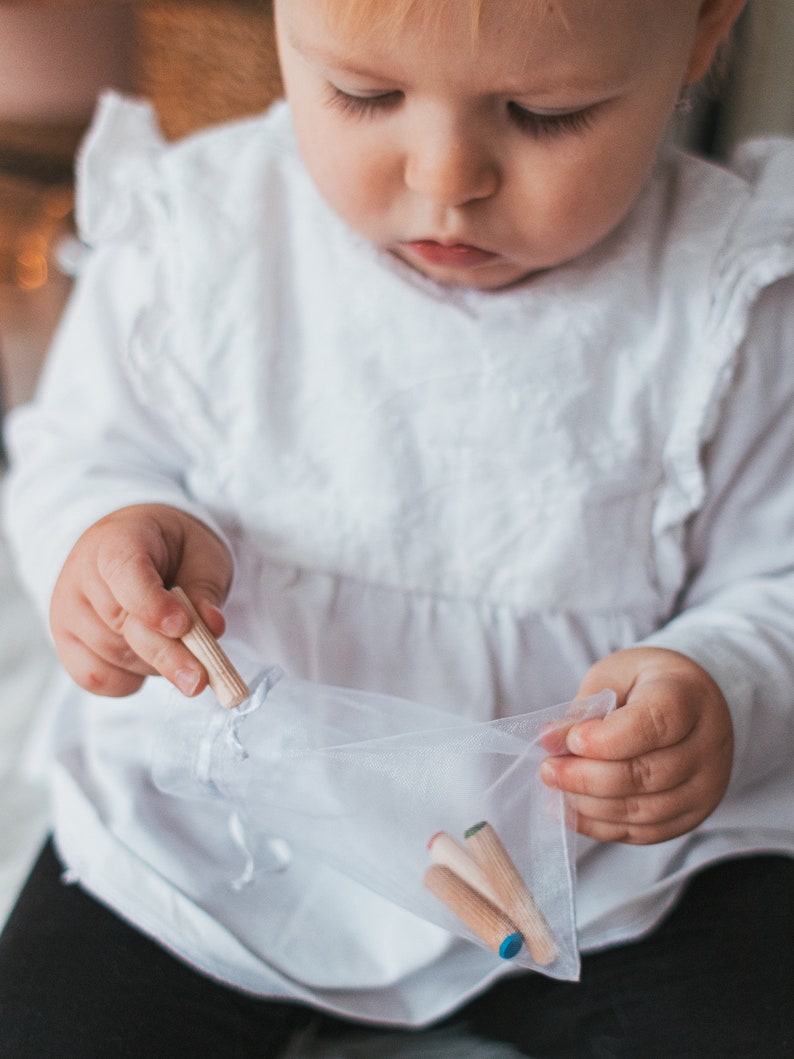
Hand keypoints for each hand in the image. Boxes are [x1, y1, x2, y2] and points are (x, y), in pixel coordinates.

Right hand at [50, 504, 232, 697]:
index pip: (124, 572)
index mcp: (117, 538)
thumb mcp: (202, 557)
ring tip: (178, 647)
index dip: (151, 604)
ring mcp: (67, 609)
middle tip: (200, 678)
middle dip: (167, 653)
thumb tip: (212, 627)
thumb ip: (205, 591)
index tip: (182, 626)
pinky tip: (148, 661)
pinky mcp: (64, 642)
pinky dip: (129, 680)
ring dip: (153, 665)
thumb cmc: (175, 553)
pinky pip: (97, 678)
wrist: (142, 550)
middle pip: (121, 623)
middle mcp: (81, 572)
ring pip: (113, 655)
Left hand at [540, 647, 733, 844]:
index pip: (653, 725)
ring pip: (644, 810)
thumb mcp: (615, 675)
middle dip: (587, 777)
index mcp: (688, 698)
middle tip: (547, 769)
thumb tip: (551, 740)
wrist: (693, 705)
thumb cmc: (646, 684)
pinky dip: (601, 825)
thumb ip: (587, 707)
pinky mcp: (691, 816)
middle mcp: (706, 747)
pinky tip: (571, 809)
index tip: (568, 740)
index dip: (605, 739)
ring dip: (590, 804)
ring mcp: (704, 787)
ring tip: (556, 787)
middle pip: (646, 774)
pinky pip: (643, 832)